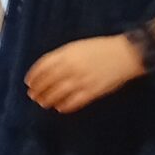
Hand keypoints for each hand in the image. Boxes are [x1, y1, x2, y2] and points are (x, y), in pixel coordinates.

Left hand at [26, 34, 145, 112]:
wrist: (126, 54)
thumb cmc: (101, 48)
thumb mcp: (78, 46)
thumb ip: (62, 56)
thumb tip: (47, 68)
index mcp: (66, 54)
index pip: (43, 66)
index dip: (34, 76)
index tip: (28, 82)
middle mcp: (71, 67)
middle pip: (48, 81)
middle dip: (38, 89)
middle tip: (32, 95)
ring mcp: (81, 80)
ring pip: (58, 93)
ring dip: (48, 99)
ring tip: (42, 103)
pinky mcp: (92, 92)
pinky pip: (74, 102)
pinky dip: (65, 106)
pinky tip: (60, 108)